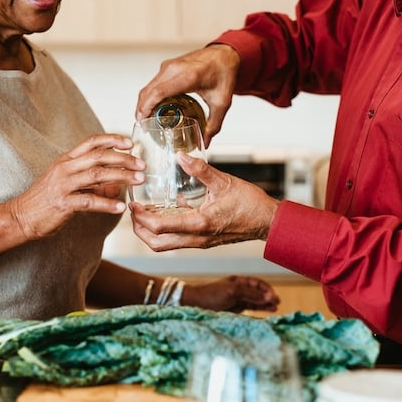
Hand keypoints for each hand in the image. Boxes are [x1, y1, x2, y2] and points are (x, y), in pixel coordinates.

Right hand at [7, 134, 144, 239]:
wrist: (20, 217)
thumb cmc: (45, 201)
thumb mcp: (66, 183)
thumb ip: (90, 181)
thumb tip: (116, 184)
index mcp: (66, 160)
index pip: (92, 142)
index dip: (112, 140)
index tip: (130, 143)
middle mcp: (65, 168)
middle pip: (99, 156)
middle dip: (124, 159)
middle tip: (142, 164)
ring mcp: (63, 185)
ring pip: (97, 174)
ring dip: (121, 176)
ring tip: (138, 180)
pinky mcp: (63, 203)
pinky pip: (90, 201)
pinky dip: (107, 204)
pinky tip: (120, 207)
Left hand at [129, 152, 279, 249]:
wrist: (268, 222)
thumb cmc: (250, 204)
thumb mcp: (224, 181)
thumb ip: (200, 169)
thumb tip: (181, 156)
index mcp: (199, 224)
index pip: (160, 227)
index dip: (141, 216)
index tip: (134, 203)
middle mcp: (196, 238)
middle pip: (156, 243)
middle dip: (139, 229)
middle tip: (133, 211)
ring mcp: (199, 242)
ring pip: (165, 245)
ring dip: (150, 231)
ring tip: (144, 211)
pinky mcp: (202, 240)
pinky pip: (176, 240)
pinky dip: (165, 229)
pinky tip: (166, 209)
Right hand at [135, 44, 240, 147]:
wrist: (224, 54)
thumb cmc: (223, 73)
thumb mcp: (222, 102)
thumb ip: (214, 124)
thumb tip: (205, 142)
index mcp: (188, 76)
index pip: (159, 92)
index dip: (146, 107)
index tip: (142, 121)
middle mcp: (175, 68)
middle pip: (149, 91)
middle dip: (141, 109)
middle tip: (143, 126)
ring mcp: (169, 66)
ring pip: (149, 86)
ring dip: (143, 103)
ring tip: (145, 119)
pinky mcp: (167, 66)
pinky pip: (153, 83)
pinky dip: (149, 96)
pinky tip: (152, 108)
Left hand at [182, 275, 279, 312]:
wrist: (194, 304)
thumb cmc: (211, 294)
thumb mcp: (232, 291)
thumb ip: (250, 293)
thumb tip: (268, 296)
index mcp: (238, 281)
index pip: (257, 283)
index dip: (266, 289)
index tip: (273, 296)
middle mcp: (239, 290)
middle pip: (258, 293)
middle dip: (268, 297)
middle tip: (277, 303)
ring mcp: (237, 300)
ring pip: (255, 302)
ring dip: (265, 304)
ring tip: (274, 308)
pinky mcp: (234, 310)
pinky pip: (249, 310)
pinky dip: (257, 311)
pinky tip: (264, 313)